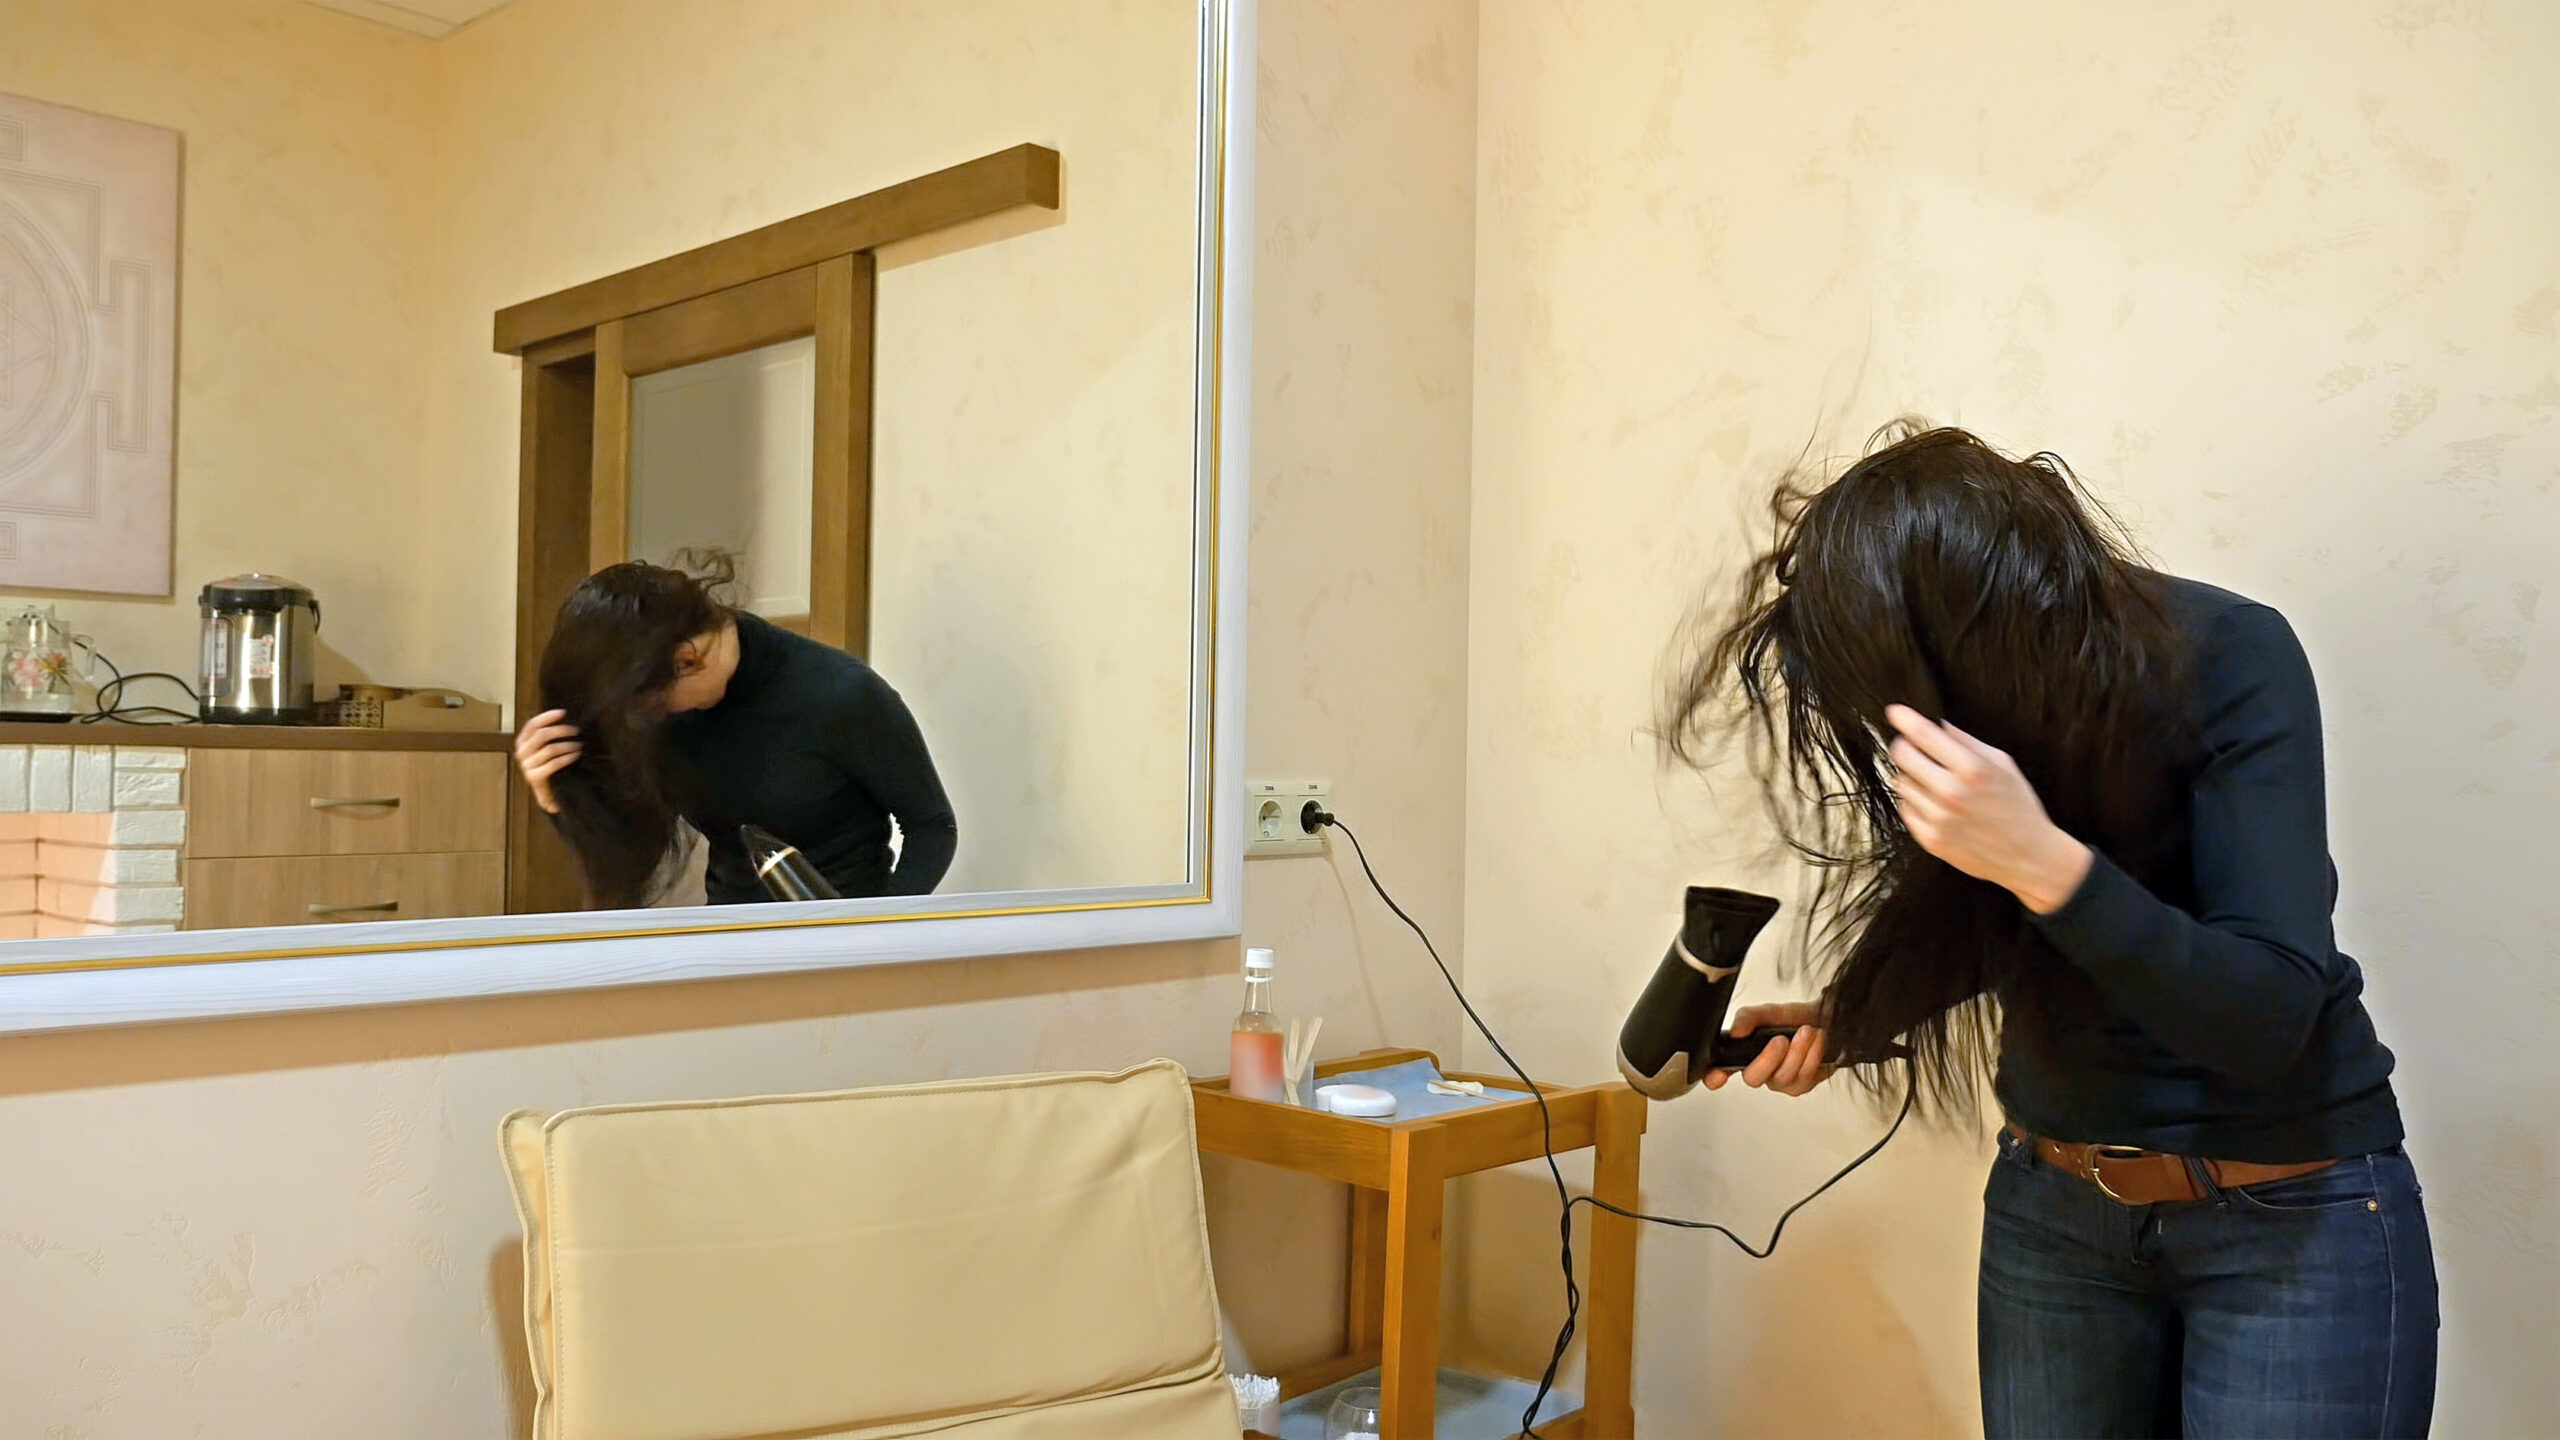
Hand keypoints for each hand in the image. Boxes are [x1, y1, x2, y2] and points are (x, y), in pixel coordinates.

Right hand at [514, 708, 579, 814]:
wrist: (550, 794)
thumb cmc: (551, 767)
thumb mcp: (546, 749)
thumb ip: (549, 735)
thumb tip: (564, 716)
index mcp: (522, 742)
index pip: (532, 725)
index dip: (547, 717)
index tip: (563, 712)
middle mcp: (522, 753)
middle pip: (542, 735)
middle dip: (562, 730)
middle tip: (577, 731)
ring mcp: (527, 766)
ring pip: (550, 749)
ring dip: (568, 745)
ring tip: (579, 746)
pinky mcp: (534, 778)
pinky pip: (553, 764)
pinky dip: (567, 758)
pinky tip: (576, 755)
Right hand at [1704, 1002, 1832, 1096]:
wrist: (1823, 1021)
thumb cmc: (1792, 1020)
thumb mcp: (1767, 1012)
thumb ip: (1748, 1018)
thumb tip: (1736, 1031)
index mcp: (1743, 1054)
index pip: (1721, 1070)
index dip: (1715, 1076)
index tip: (1717, 1075)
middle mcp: (1759, 1072)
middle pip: (1753, 1078)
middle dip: (1768, 1058)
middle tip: (1780, 1039)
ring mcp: (1780, 1081)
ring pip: (1783, 1078)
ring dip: (1797, 1051)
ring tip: (1806, 1032)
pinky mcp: (1802, 1085)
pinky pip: (1804, 1077)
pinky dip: (1812, 1055)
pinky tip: (1815, 1041)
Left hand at [1885, 705, 2091, 914]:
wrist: (2029, 856)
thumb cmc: (2019, 808)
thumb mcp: (2003, 765)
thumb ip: (1968, 742)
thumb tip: (1938, 724)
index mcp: (1972, 770)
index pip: (1924, 734)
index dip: (1904, 718)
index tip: (1895, 712)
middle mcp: (1952, 793)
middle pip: (1902, 756)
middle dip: (1905, 746)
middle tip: (1914, 747)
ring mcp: (1938, 819)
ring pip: (1901, 782)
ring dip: (1912, 776)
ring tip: (1934, 781)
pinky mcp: (1930, 840)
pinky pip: (1905, 808)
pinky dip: (1915, 802)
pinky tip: (1934, 803)